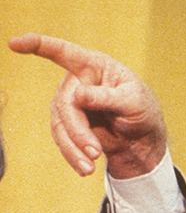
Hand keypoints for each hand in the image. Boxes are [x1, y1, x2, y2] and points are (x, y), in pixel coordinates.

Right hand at [9, 34, 166, 178]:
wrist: (143, 139)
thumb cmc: (143, 110)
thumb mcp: (134, 101)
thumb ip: (107, 97)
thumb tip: (78, 94)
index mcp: (95, 66)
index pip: (64, 52)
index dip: (38, 45)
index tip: (15, 43)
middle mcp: (78, 82)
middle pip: (65, 104)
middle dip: (78, 130)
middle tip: (95, 152)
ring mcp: (71, 104)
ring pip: (60, 125)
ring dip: (73, 147)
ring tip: (90, 167)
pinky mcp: (69, 124)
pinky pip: (63, 139)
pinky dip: (73, 155)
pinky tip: (86, 169)